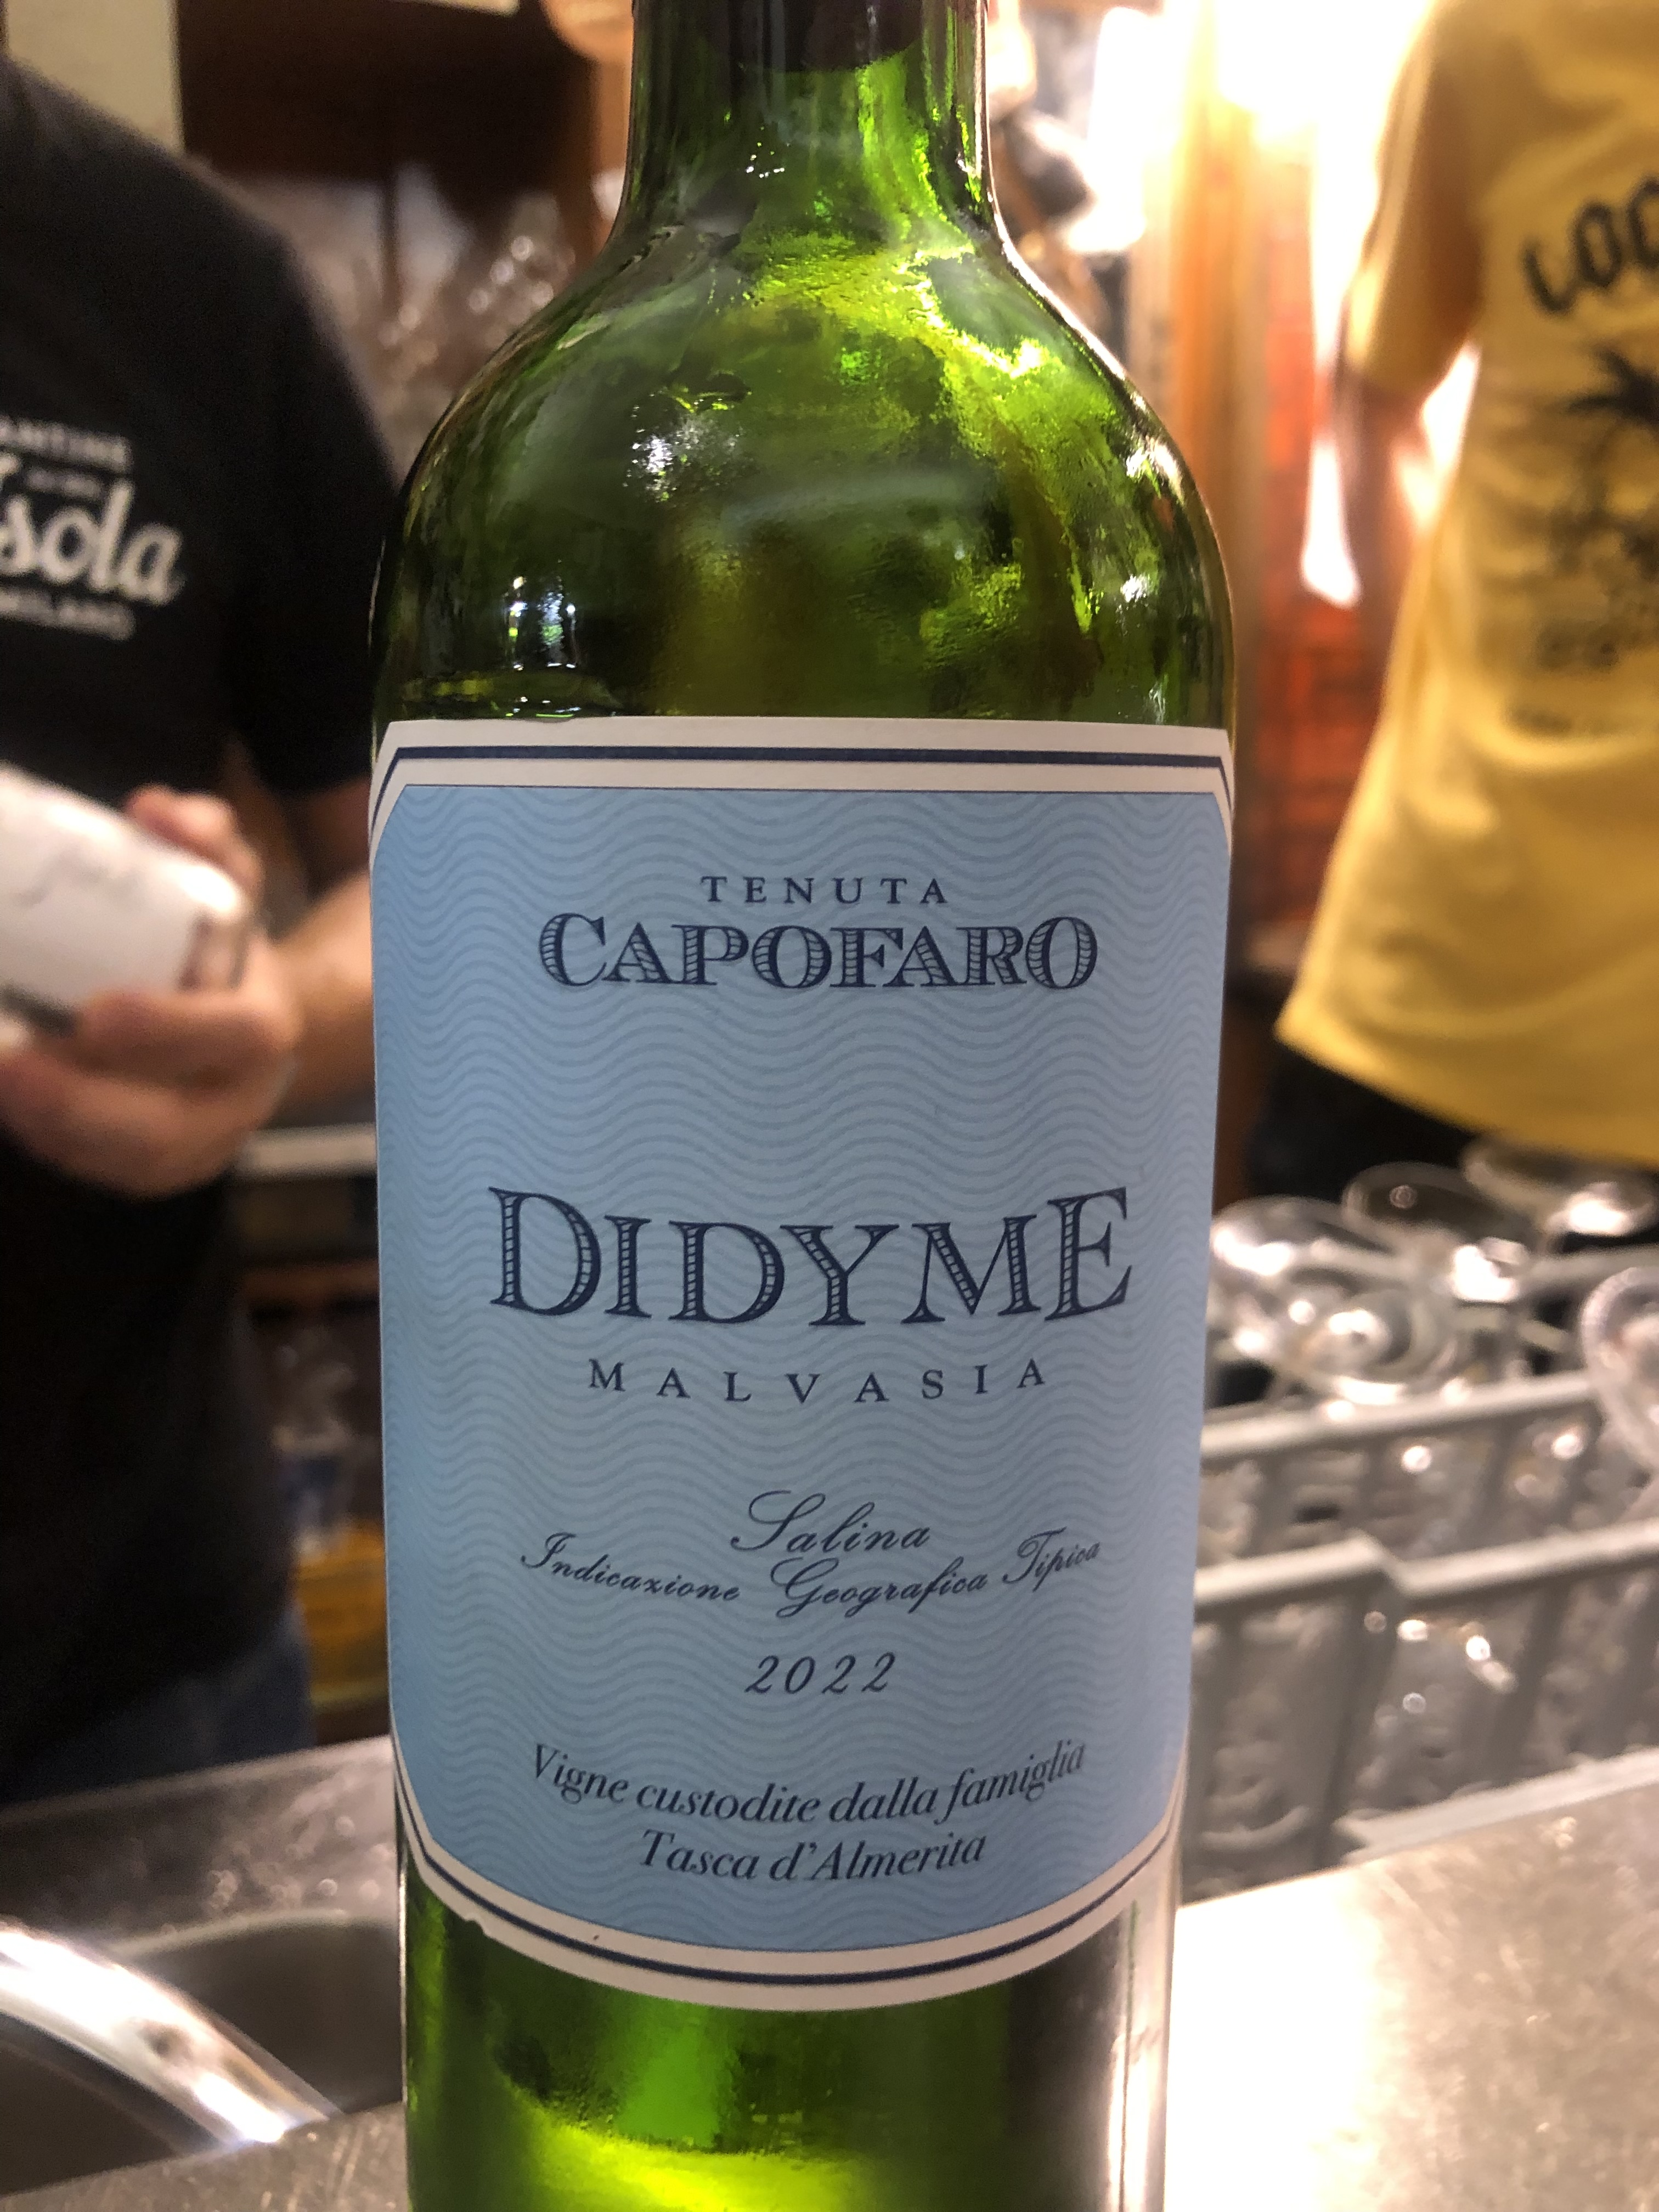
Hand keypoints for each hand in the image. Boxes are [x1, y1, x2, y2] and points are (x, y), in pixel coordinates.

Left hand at [0, 787, 302, 1197]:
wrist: (253, 1028)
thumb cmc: (225, 949)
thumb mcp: (227, 883)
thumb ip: (203, 840)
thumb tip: (154, 809)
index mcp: (263, 1025)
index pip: (235, 1035)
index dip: (171, 1029)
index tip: (96, 1013)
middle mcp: (236, 1100)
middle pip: (169, 1129)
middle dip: (82, 1105)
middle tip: (7, 1063)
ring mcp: (196, 1147)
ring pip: (127, 1165)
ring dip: (51, 1129)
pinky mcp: (153, 1170)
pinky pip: (97, 1170)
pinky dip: (46, 1139)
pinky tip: (7, 1098)